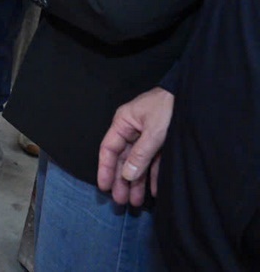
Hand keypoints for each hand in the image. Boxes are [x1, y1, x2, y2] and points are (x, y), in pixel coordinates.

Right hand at [96, 87, 173, 206]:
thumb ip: (140, 154)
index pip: (108, 148)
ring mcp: (147, 137)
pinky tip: (154, 191)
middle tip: (121, 202)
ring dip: (137, 182)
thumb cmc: (168, 109)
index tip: (104, 187)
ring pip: (138, 163)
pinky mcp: (162, 142)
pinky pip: (154, 162)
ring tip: (135, 202)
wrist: (194, 97)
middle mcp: (132, 131)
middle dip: (122, 181)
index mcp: (123, 123)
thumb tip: (127, 176)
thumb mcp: (153, 132)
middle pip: (123, 159)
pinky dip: (153, 176)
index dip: (105, 168)